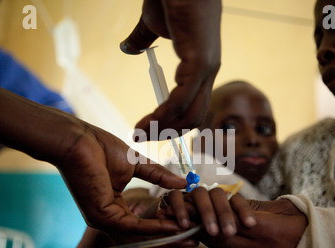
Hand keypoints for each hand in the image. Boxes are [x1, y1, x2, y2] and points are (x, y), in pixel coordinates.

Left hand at [53, 122, 187, 235]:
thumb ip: (159, 176)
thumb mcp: (137, 164)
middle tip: (194, 240)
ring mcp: (103, 219)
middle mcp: (108, 217)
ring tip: (189, 235)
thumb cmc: (100, 148)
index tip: (189, 223)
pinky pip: (133, 227)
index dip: (167, 225)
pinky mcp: (101, 216)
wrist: (78, 139)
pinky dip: (154, 228)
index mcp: (114, 207)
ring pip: (140, 236)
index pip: (144, 224)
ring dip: (166, 237)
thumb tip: (183, 183)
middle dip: (170, 239)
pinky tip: (172, 226)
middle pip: (144, 235)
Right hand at [121, 0, 221, 136]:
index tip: (149, 128)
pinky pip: (182, 99)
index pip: (191, 106)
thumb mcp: (152, 24)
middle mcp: (207, 72)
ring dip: (162, 128)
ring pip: (189, 114)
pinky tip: (148, 121)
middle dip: (167, 131)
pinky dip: (163, 114)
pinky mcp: (200, 63)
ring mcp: (206, 69)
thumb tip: (128, 48)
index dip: (171, 121)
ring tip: (138, 134)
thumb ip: (142, 39)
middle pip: (193, 117)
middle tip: (141, 137)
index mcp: (200, 67)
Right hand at [158, 187, 256, 236]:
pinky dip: (181, 208)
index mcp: (221, 200)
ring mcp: (190, 194)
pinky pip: (176, 196)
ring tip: (212, 232)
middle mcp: (207, 194)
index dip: (244, 209)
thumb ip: (232, 226)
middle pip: (218, 194)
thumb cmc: (201, 227)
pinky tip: (186, 225)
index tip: (251, 225)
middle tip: (229, 233)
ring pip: (200, 194)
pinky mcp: (172, 197)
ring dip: (207, 211)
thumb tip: (258, 224)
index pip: (235, 198)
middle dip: (225, 213)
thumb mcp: (218, 230)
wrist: (171, 222)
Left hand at [200, 198, 307, 247]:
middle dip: (201, 224)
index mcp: (269, 231)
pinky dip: (218, 244)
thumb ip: (258, 208)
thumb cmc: (307, 226)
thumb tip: (232, 204)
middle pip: (221, 236)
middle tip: (185, 213)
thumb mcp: (285, 210)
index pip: (229, 221)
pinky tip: (208, 235)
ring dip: (206, 235)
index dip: (209, 213)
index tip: (195, 204)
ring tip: (191, 224)